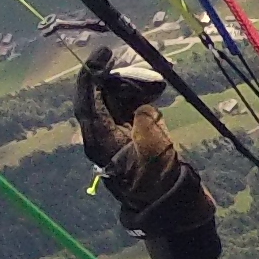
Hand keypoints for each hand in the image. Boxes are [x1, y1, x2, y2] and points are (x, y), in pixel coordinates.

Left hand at [78, 49, 221, 258]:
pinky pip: (128, 111)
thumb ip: (141, 114)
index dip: (92, 73)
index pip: (87, 100)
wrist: (171, 205)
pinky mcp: (130, 141)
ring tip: (155, 84)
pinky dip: (140, 99)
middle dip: (118, 79)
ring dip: (132, 88)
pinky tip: (157, 93)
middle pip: (101, 97)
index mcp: (100, 139)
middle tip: (137, 67)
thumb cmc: (160, 177)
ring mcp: (116, 139)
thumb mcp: (153, 140)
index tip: (103, 52)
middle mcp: (102, 138)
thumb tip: (139, 102)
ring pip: (115, 102)